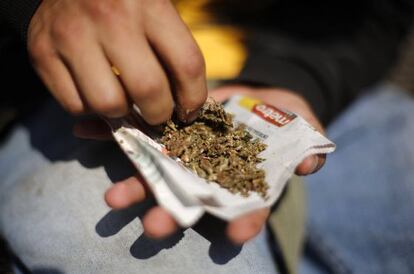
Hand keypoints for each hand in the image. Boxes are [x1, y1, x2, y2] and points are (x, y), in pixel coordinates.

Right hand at [28, 0, 206, 123]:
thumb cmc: (123, 2)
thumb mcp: (155, 10)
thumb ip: (173, 51)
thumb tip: (186, 107)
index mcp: (149, 4)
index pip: (187, 64)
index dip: (194, 98)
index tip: (189, 110)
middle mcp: (110, 18)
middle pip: (148, 91)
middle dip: (159, 114)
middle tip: (157, 112)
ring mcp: (72, 35)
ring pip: (108, 104)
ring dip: (121, 112)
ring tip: (122, 96)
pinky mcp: (42, 51)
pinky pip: (75, 105)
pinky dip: (89, 107)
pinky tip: (94, 88)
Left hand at [74, 85, 325, 243]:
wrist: (257, 97)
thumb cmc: (285, 118)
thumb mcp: (304, 128)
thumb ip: (309, 148)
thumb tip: (311, 164)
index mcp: (243, 181)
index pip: (245, 208)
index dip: (242, 221)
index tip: (235, 234)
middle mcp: (209, 175)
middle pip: (189, 200)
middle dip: (172, 215)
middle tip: (154, 227)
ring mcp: (185, 154)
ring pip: (158, 175)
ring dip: (135, 187)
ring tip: (112, 201)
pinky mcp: (167, 128)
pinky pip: (138, 133)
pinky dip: (113, 134)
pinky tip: (87, 131)